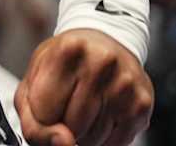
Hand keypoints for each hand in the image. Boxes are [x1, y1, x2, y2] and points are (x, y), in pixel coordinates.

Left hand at [16, 29, 153, 145]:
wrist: (103, 41)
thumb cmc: (64, 63)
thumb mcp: (33, 80)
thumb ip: (33, 122)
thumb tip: (64, 142)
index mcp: (66, 50)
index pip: (44, 114)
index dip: (42, 117)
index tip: (47, 103)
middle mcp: (101, 62)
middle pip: (71, 128)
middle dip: (64, 125)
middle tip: (67, 102)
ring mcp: (125, 83)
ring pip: (93, 138)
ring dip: (84, 134)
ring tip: (84, 106)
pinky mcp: (142, 103)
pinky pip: (115, 143)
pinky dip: (104, 138)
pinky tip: (102, 114)